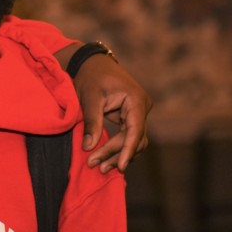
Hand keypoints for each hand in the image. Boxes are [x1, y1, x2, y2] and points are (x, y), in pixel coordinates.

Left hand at [72, 53, 152, 172]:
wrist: (92, 64)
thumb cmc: (90, 77)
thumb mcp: (89, 98)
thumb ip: (92, 122)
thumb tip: (89, 147)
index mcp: (136, 99)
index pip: (136, 130)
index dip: (128, 149)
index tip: (120, 166)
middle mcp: (142, 106)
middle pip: (134, 138)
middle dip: (115, 153)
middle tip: (95, 165)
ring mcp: (138, 112)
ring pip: (133, 140)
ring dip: (117, 154)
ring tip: (100, 167)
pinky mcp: (131, 117)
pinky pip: (128, 136)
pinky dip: (117, 147)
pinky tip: (105, 159)